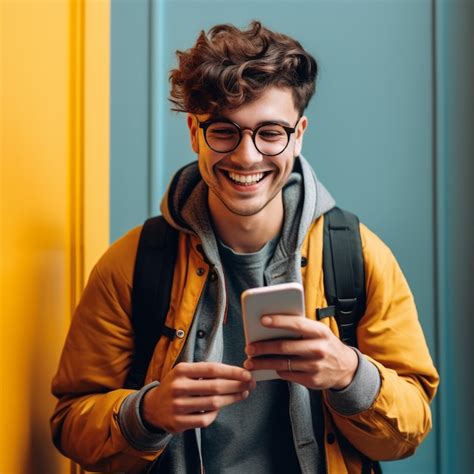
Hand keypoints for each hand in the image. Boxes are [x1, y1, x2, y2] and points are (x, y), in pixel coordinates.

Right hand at [141, 362, 254, 433]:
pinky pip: (205, 419)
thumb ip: (205, 372)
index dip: (232, 371)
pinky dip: (215, 414)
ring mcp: (178, 406)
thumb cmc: (176, 386)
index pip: (212, 369)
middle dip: (237, 386)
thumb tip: (236, 373)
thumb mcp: (185, 372)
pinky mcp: (178, 422)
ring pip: (213, 403)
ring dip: (231, 399)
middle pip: (215, 387)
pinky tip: (219, 408)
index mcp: (181, 370)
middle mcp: (179, 387)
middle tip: (250, 385)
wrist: (152, 407)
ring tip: (242, 394)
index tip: (247, 374)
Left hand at [243, 315, 357, 389]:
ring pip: (282, 364)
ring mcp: (315, 366)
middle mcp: (318, 349)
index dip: (279, 321)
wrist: (346, 368)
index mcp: (320, 332)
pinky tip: (267, 368)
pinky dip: (276, 370)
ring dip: (263, 363)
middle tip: (249, 348)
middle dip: (263, 347)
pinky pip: (287, 375)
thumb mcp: (319, 332)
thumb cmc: (325, 344)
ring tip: (250, 362)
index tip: (262, 320)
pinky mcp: (312, 380)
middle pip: (284, 347)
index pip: (296, 324)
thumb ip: (301, 328)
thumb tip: (271, 324)